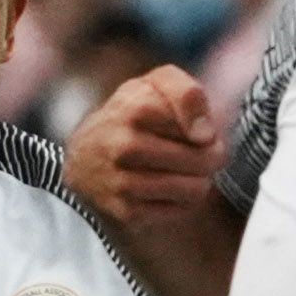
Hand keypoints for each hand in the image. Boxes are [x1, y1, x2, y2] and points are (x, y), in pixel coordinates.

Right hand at [74, 64, 221, 222]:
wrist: (83, 155)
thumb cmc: (132, 114)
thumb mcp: (156, 85)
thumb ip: (188, 93)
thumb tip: (205, 135)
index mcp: (135, 109)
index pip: (199, 124)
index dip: (210, 129)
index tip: (202, 132)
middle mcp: (125, 146)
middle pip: (200, 159)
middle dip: (212, 157)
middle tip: (207, 155)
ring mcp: (123, 182)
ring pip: (193, 189)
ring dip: (201, 181)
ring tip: (193, 173)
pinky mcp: (126, 210)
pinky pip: (179, 210)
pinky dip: (185, 201)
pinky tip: (174, 189)